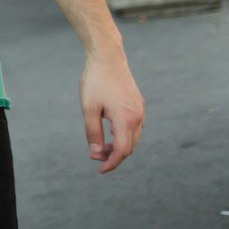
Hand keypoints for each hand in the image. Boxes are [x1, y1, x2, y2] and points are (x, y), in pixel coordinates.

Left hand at [80, 55, 143, 172]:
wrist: (108, 59)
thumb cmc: (95, 83)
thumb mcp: (89, 109)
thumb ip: (93, 133)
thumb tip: (96, 154)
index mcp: (126, 120)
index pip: (122, 151)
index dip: (111, 163)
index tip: (100, 170)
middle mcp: (138, 118)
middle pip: (129, 147)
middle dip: (113, 156)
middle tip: (94, 156)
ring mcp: (140, 111)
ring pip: (133, 138)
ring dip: (119, 146)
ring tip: (100, 146)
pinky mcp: (139, 105)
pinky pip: (135, 128)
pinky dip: (124, 136)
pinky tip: (110, 134)